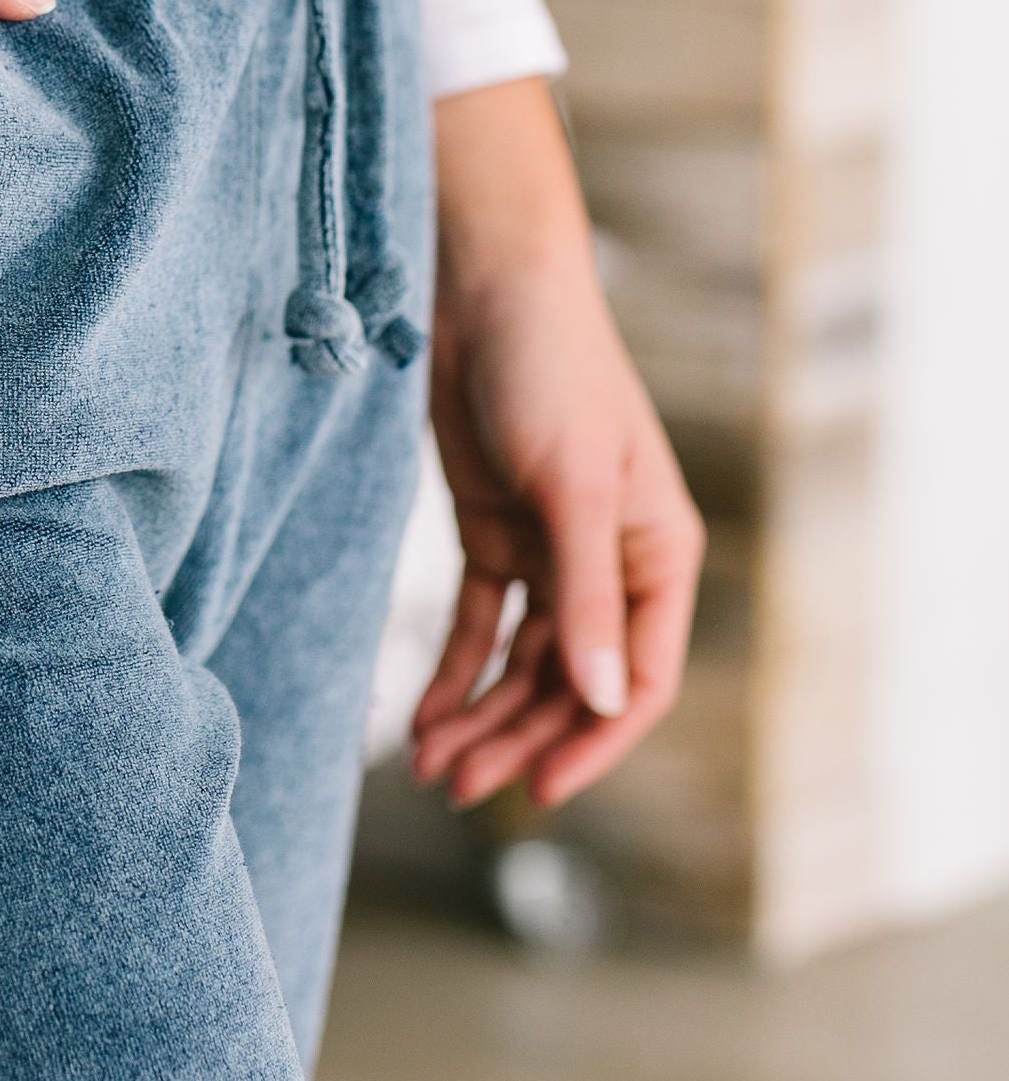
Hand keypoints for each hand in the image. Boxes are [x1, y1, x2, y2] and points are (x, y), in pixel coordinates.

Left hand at [411, 78, 702, 813]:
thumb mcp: (570, 489)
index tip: (541, 791)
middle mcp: (611, 563)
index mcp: (658, 555)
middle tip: (457, 789)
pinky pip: (482, 623)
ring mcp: (552, 550)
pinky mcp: (496, 531)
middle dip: (517, 738)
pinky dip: (454, 671)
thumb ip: (583, 597)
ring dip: (480, 715)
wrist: (485, 289)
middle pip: (570, 680)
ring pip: (521, 662)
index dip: (592, 740)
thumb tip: (602, 698)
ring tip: (428, 766)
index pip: (640, 677)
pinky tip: (422, 717)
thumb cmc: (549, 372)